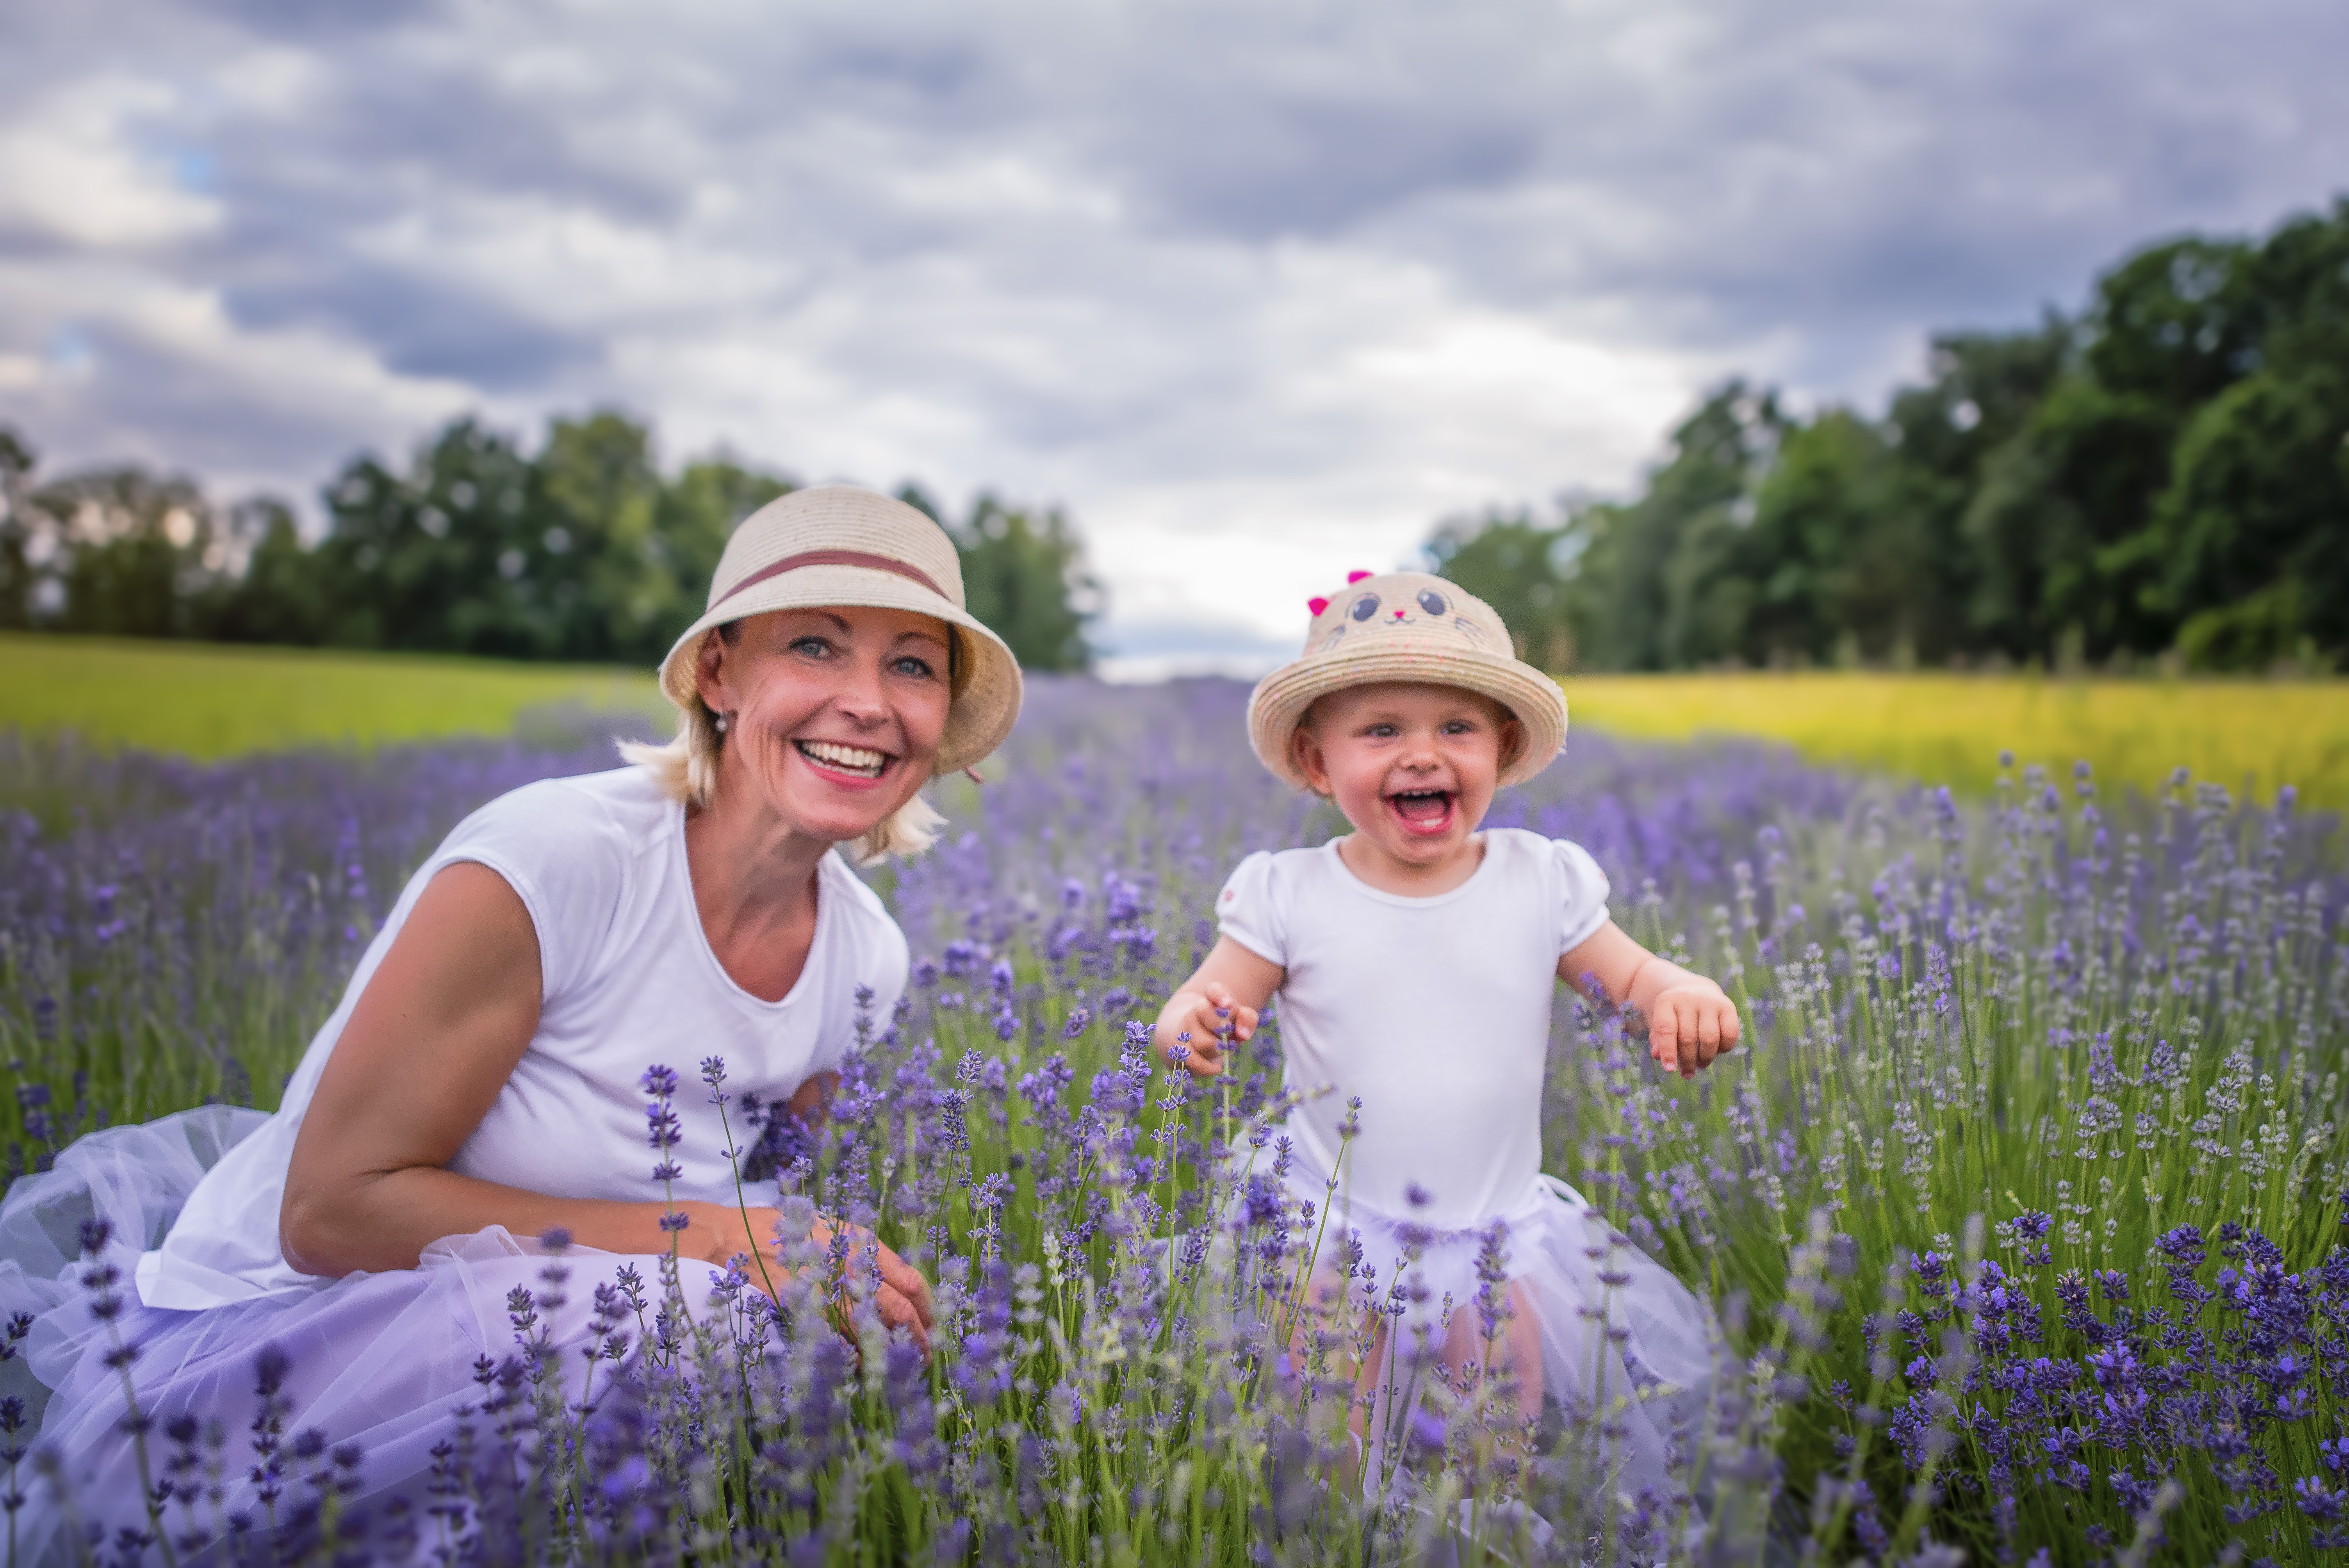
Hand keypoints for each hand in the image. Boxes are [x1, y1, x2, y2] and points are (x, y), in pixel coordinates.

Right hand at [718, 1204, 935, 1350]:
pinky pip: (838, 1342)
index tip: (935, 1326)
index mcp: (863, 1243)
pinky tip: (861, 1364)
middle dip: (917, 1337)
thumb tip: (898, 1283)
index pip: (911, 1279)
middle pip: (899, 1309)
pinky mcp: (804, 1313)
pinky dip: (853, 1356)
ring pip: (871, 1330)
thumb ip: (864, 1253)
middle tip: (924, 1355)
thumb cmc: (786, 1231)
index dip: (928, 1308)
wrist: (735, 1239)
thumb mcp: (832, 1229)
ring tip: (899, 1366)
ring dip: (889, 1352)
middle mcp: (850, 1266)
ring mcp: (826, 1292)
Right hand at [1157, 981, 1257, 1077]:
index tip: (1228, 1004)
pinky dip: (1208, 1067)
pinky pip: (1193, 1060)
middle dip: (1221, 1027)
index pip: (1214, 989)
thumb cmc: (1222, 1027)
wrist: (1193, 1038)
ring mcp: (1186, 1028)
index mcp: (1212, 998)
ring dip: (1218, 1050)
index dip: (1220, 995)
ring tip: (1222, 1051)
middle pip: (1203, 1011)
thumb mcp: (1238, 1020)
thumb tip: (1243, 1034)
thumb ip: (1247, 1019)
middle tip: (1227, 1034)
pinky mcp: (1180, 1048)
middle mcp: (1196, 1010)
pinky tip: (1217, 1068)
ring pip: (1204, 1042)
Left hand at [1647, 984, 1740, 1078]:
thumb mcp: (1661, 1022)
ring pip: (1709, 1038)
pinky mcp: (1728, 1006)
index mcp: (1666, 1001)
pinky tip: (1717, 1052)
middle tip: (1687, 1072)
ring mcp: (1709, 1001)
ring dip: (1705, 1058)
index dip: (1668, 1052)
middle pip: (1688, 1037)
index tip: (1670, 1070)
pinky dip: (1724, 1049)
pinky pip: (1729, 1034)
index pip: (1665, 1029)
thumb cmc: (1674, 1014)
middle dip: (1688, 1060)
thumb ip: (1658, 1039)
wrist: (1694, 991)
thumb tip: (1658, 1056)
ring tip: (1701, 1065)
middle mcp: (1688, 998)